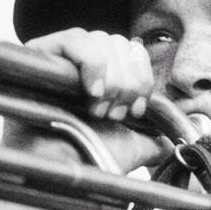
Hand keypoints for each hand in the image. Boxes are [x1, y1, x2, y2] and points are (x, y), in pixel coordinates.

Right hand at [1, 28, 166, 175]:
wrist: (61, 169)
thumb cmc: (88, 157)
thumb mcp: (131, 147)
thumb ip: (152, 140)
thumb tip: (170, 143)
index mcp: (103, 76)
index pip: (133, 51)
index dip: (141, 75)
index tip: (136, 108)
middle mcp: (82, 63)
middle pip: (119, 43)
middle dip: (126, 81)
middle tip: (115, 113)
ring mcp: (60, 56)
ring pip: (101, 40)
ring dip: (110, 78)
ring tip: (99, 109)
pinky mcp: (40, 52)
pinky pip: (75, 40)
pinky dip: (92, 64)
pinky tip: (92, 91)